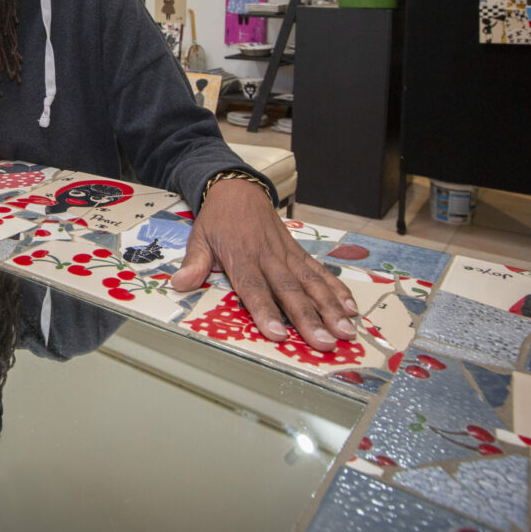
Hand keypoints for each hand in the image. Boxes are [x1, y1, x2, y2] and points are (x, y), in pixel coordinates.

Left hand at [171, 178, 358, 351]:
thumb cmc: (217, 220)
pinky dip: (336, 288)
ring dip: (331, 308)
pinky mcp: (297, 251)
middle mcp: (268, 257)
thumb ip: (194, 263)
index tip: (278, 334)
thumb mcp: (199, 237)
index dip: (265, 311)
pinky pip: (319, 271)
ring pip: (311, 283)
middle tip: (325, 342)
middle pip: (290, 291)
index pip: (254, 288)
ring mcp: (287, 254)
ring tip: (346, 331)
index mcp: (242, 256)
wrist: (237, 189)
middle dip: (309, 318)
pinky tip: (352, 307)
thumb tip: (179, 284)